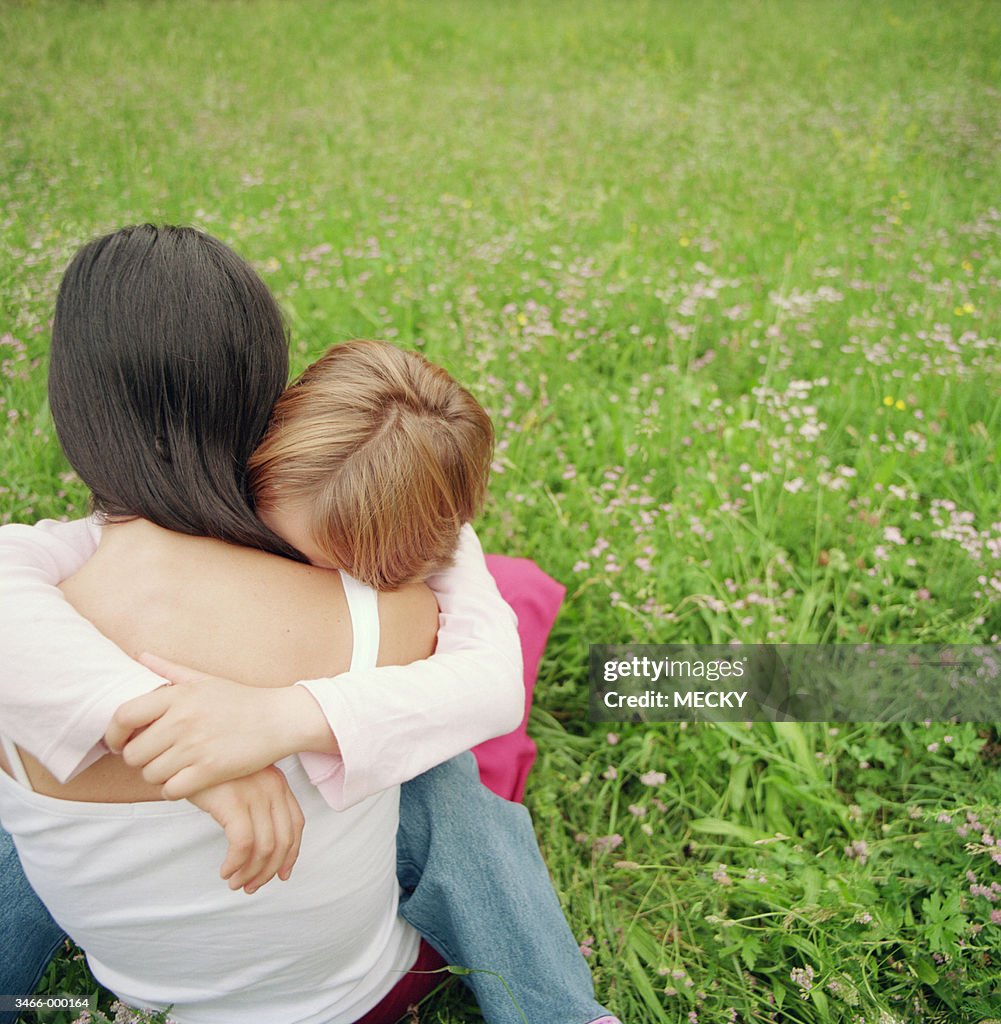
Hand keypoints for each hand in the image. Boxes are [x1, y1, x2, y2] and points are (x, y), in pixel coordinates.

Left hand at [106, 653, 336, 798]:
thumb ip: (170, 669)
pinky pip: (171, 789)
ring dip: (159, 775)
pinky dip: (175, 788)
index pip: (123, 716)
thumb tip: (141, 656)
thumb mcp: (205, 678)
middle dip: (140, 759)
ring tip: (174, 766)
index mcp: (178, 695)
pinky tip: (187, 779)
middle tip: (155, 757)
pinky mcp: (210, 770)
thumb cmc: (241, 699)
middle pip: (134, 754)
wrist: (280, 719)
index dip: (113, 734)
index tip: (120, 742)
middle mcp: (183, 719)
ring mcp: (196, 746)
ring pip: (151, 774)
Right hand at [188, 767, 304, 893]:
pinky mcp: (233, 801)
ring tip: (234, 883)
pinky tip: (224, 871)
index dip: (291, 854)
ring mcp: (254, 793)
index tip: (282, 875)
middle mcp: (272, 786)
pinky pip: (243, 844)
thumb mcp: (243, 784)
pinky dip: (235, 864)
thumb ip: (259, 807)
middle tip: (251, 887)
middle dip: (269, 871)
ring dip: (250, 873)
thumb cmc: (211, 775)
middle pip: (283, 840)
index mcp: (278, 782)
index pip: (297, 825)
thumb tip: (267, 851)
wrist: (180, 756)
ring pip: (265, 848)